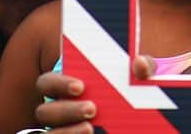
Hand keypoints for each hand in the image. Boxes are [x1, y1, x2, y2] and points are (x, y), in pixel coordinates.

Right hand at [31, 57, 155, 131]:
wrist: (145, 120)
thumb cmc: (134, 90)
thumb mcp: (141, 77)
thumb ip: (144, 67)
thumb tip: (139, 62)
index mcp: (68, 87)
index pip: (47, 82)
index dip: (59, 84)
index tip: (81, 87)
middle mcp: (59, 110)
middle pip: (45, 111)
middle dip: (67, 110)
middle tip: (92, 109)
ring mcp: (62, 130)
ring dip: (66, 132)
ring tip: (89, 129)